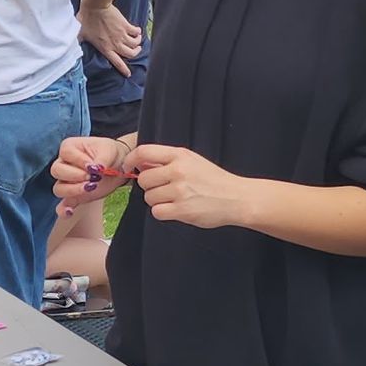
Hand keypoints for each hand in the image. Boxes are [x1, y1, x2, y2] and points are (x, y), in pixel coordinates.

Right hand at [53, 133, 127, 211]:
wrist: (119, 166)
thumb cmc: (110, 152)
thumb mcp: (109, 150)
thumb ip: (102, 158)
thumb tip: (97, 168)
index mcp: (69, 148)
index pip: (65, 153)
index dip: (79, 161)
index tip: (94, 166)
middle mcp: (64, 164)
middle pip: (57, 171)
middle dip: (75, 176)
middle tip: (93, 177)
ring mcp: (67, 182)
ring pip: (58, 188)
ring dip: (73, 190)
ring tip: (90, 188)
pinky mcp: (74, 196)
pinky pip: (62, 206)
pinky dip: (64, 210)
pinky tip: (70, 212)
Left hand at [78, 0, 140, 75]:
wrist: (95, 6)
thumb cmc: (86, 19)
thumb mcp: (80, 35)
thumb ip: (79, 42)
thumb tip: (71, 48)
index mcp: (105, 48)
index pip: (117, 63)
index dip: (124, 69)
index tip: (128, 73)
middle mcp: (116, 44)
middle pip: (131, 54)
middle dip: (135, 53)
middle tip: (136, 50)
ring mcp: (122, 34)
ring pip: (135, 44)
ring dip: (137, 43)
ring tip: (137, 40)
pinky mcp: (125, 25)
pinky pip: (136, 32)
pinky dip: (138, 32)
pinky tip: (137, 31)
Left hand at [131, 142, 251, 229]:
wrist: (236, 198)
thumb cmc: (213, 180)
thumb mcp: (192, 161)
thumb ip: (166, 161)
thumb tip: (140, 163)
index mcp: (180, 155)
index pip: (143, 152)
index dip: (131, 160)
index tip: (129, 168)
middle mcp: (178, 170)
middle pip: (144, 179)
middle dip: (149, 187)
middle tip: (163, 189)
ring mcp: (180, 191)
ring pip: (149, 197)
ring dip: (157, 201)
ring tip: (175, 199)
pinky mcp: (182, 210)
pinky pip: (157, 212)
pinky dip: (163, 213)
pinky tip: (176, 209)